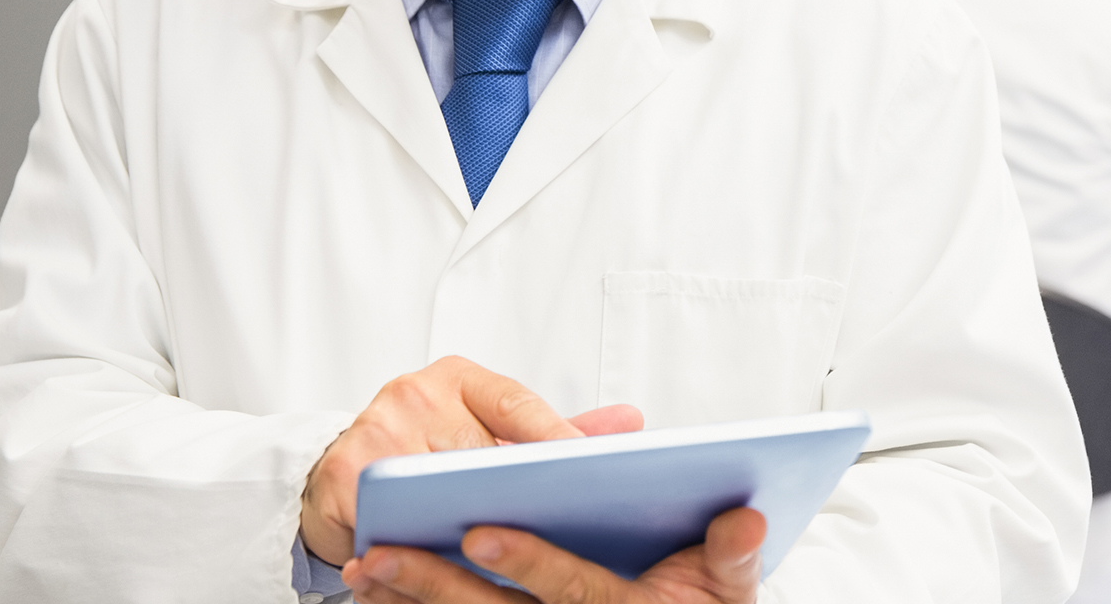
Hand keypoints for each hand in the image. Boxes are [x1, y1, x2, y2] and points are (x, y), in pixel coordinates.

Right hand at [300, 355, 642, 566]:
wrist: (336, 469)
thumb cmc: (424, 447)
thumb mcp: (486, 428)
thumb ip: (551, 430)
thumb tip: (632, 422)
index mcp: (454, 378)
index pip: (516, 404)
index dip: (556, 438)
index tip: (592, 469)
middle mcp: (412, 394)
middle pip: (479, 451)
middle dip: (519, 492)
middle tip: (566, 524)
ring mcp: (374, 433)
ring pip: (438, 490)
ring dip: (474, 525)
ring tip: (515, 554)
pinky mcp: (342, 478)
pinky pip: (394, 523)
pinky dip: (422, 550)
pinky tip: (451, 569)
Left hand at [343, 506, 766, 603]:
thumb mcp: (732, 590)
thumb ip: (734, 556)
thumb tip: (746, 516)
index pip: (574, 592)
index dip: (530, 563)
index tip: (483, 529)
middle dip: (439, 586)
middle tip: (384, 552)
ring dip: (413, 601)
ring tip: (364, 566)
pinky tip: (378, 590)